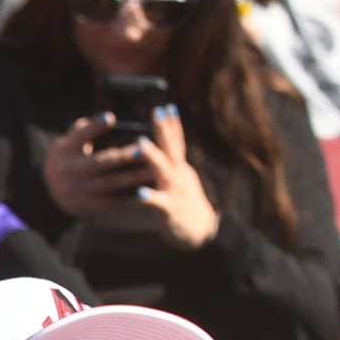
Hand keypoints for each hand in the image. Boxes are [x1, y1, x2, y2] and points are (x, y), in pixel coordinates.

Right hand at [42, 113, 148, 217]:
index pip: (78, 136)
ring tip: (151, 172)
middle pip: (97, 163)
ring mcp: (72, 190)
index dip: (93, 127)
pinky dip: (127, 196)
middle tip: (144, 151)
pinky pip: (108, 201)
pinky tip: (144, 190)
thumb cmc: (71, 159)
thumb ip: (86, 130)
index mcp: (63, 151)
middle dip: (122, 157)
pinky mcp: (82, 205)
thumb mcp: (70, 143)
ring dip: (131, 178)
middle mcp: (65, 171)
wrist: (51, 191)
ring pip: (107, 184)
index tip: (111, 118)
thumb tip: (110, 118)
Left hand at [134, 106, 219, 247]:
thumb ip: (168, 165)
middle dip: (165, 130)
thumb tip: (158, 146)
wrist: (200, 232)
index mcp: (179, 169)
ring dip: (152, 157)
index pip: (176, 143)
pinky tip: (139, 193)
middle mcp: (178, 176)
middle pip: (171, 149)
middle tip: (158, 111)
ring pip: (163, 172)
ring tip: (141, 142)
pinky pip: (159, 203)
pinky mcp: (170, 211)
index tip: (166, 106)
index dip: (172, 125)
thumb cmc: (183, 204)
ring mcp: (175, 192)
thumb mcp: (178, 180)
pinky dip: (150, 197)